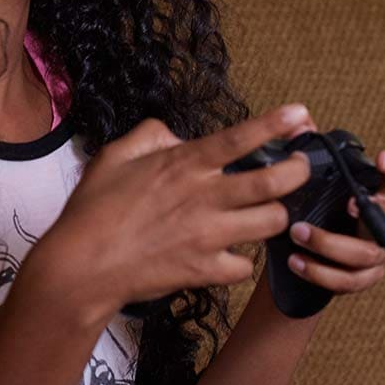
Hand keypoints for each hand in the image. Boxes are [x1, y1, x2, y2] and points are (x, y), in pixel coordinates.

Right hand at [26, 103, 320, 321]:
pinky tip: (230, 255)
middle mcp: (204, 197)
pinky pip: (245, 265)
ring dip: (276, 216)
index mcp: (183, 165)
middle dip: (299, 171)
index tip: (299, 114)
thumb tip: (176, 137)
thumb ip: (150, 135)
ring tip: (269, 213)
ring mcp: (209, 236)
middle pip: (274, 182)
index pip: (239, 138)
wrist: (82, 267)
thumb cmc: (93, 210)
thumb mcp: (113, 156)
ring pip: (272, 222)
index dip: (274, 124)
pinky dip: (242, 261)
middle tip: (301, 167)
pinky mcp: (207, 271)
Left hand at [283, 149, 384, 295]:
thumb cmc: (311, 206)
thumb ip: (308, 150)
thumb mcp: (309, 179)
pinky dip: (321, 272)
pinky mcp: (361, 278)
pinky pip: (349, 281)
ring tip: (297, 232)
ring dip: (331, 243)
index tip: (382, 158)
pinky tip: (296, 261)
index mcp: (378, 193)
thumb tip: (300, 122)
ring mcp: (376, 254)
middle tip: (350, 205)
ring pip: (368, 254)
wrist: (295, 251)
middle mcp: (384, 223)